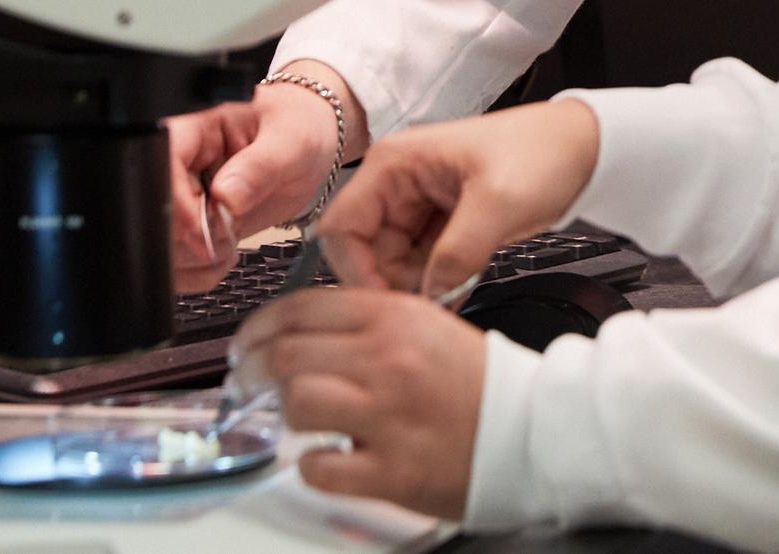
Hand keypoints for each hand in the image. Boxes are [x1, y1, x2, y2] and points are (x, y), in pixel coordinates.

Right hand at [165, 63, 370, 290]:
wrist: (310, 147)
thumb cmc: (299, 126)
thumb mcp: (292, 141)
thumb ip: (261, 165)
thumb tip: (225, 194)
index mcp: (194, 127)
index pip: (160, 165)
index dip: (177, 205)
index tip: (207, 228)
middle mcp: (177, 164)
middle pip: (152, 213)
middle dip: (188, 240)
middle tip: (227, 236)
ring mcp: (179, 197)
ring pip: (157, 244)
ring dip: (192, 261)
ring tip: (229, 246)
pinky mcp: (187, 225)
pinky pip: (174, 262)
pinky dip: (197, 273)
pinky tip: (223, 257)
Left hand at [235, 289, 485, 518]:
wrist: (531, 429)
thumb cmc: (478, 382)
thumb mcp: (425, 325)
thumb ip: (367, 322)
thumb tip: (300, 332)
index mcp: (394, 317)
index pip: (300, 308)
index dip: (258, 327)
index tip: (247, 343)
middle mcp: (387, 360)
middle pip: (287, 354)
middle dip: (253, 369)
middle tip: (247, 382)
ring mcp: (388, 416)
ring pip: (298, 402)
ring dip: (285, 413)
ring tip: (293, 418)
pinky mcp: (392, 469)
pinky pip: (321, 467)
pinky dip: (311, 465)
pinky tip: (324, 458)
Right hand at [318, 100, 600, 299]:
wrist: (586, 149)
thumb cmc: (543, 153)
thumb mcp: (499, 203)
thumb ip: (457, 253)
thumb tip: (429, 297)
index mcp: (395, 162)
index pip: (341, 226)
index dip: (357, 271)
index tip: (388, 304)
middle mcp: (398, 180)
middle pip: (364, 249)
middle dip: (392, 281)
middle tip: (431, 301)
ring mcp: (418, 202)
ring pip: (391, 261)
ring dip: (417, 284)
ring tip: (455, 290)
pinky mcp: (440, 221)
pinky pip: (419, 262)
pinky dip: (435, 280)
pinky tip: (460, 287)